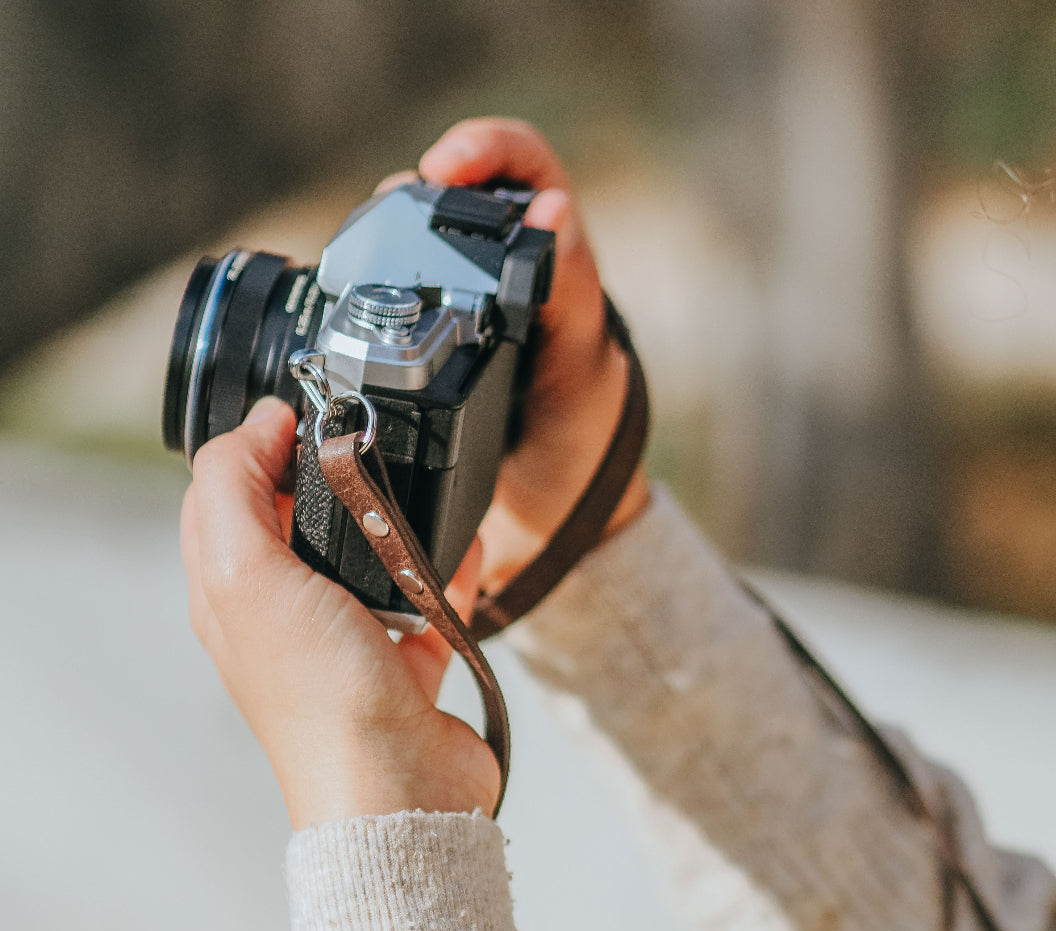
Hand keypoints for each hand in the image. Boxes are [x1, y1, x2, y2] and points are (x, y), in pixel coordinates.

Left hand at [180, 398, 500, 829]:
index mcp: (230, 594)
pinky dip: (449, 573)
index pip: (221, 498)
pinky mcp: (406, 665)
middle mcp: (283, 617)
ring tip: (421, 495)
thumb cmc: (320, 692)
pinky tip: (469, 549)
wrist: (398, 785)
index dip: (253, 448)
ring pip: (368, 559)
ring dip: (397, 524)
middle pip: (298, 522)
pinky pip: (429, 601)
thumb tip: (255, 425)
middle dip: (332, 481)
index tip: (301, 417)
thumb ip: (233, 486)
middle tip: (364, 452)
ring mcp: (347, 642)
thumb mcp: (245, 571)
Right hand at [379, 118, 650, 592]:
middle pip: (452, 199)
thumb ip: (572, 295)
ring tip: (357, 259)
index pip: (526, 171)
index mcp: (557, 270)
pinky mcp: (422, 358)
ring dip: (380, 239)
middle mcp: (505, 282)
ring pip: (411, 247)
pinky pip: (385, 307)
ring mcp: (461, 317)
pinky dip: (359, 297)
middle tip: (387, 218)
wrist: (551, 523)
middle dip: (413, 196)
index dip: (485, 151)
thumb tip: (554, 210)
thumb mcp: (583, 368)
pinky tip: (340, 310)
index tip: (443, 170)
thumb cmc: (583, 443)